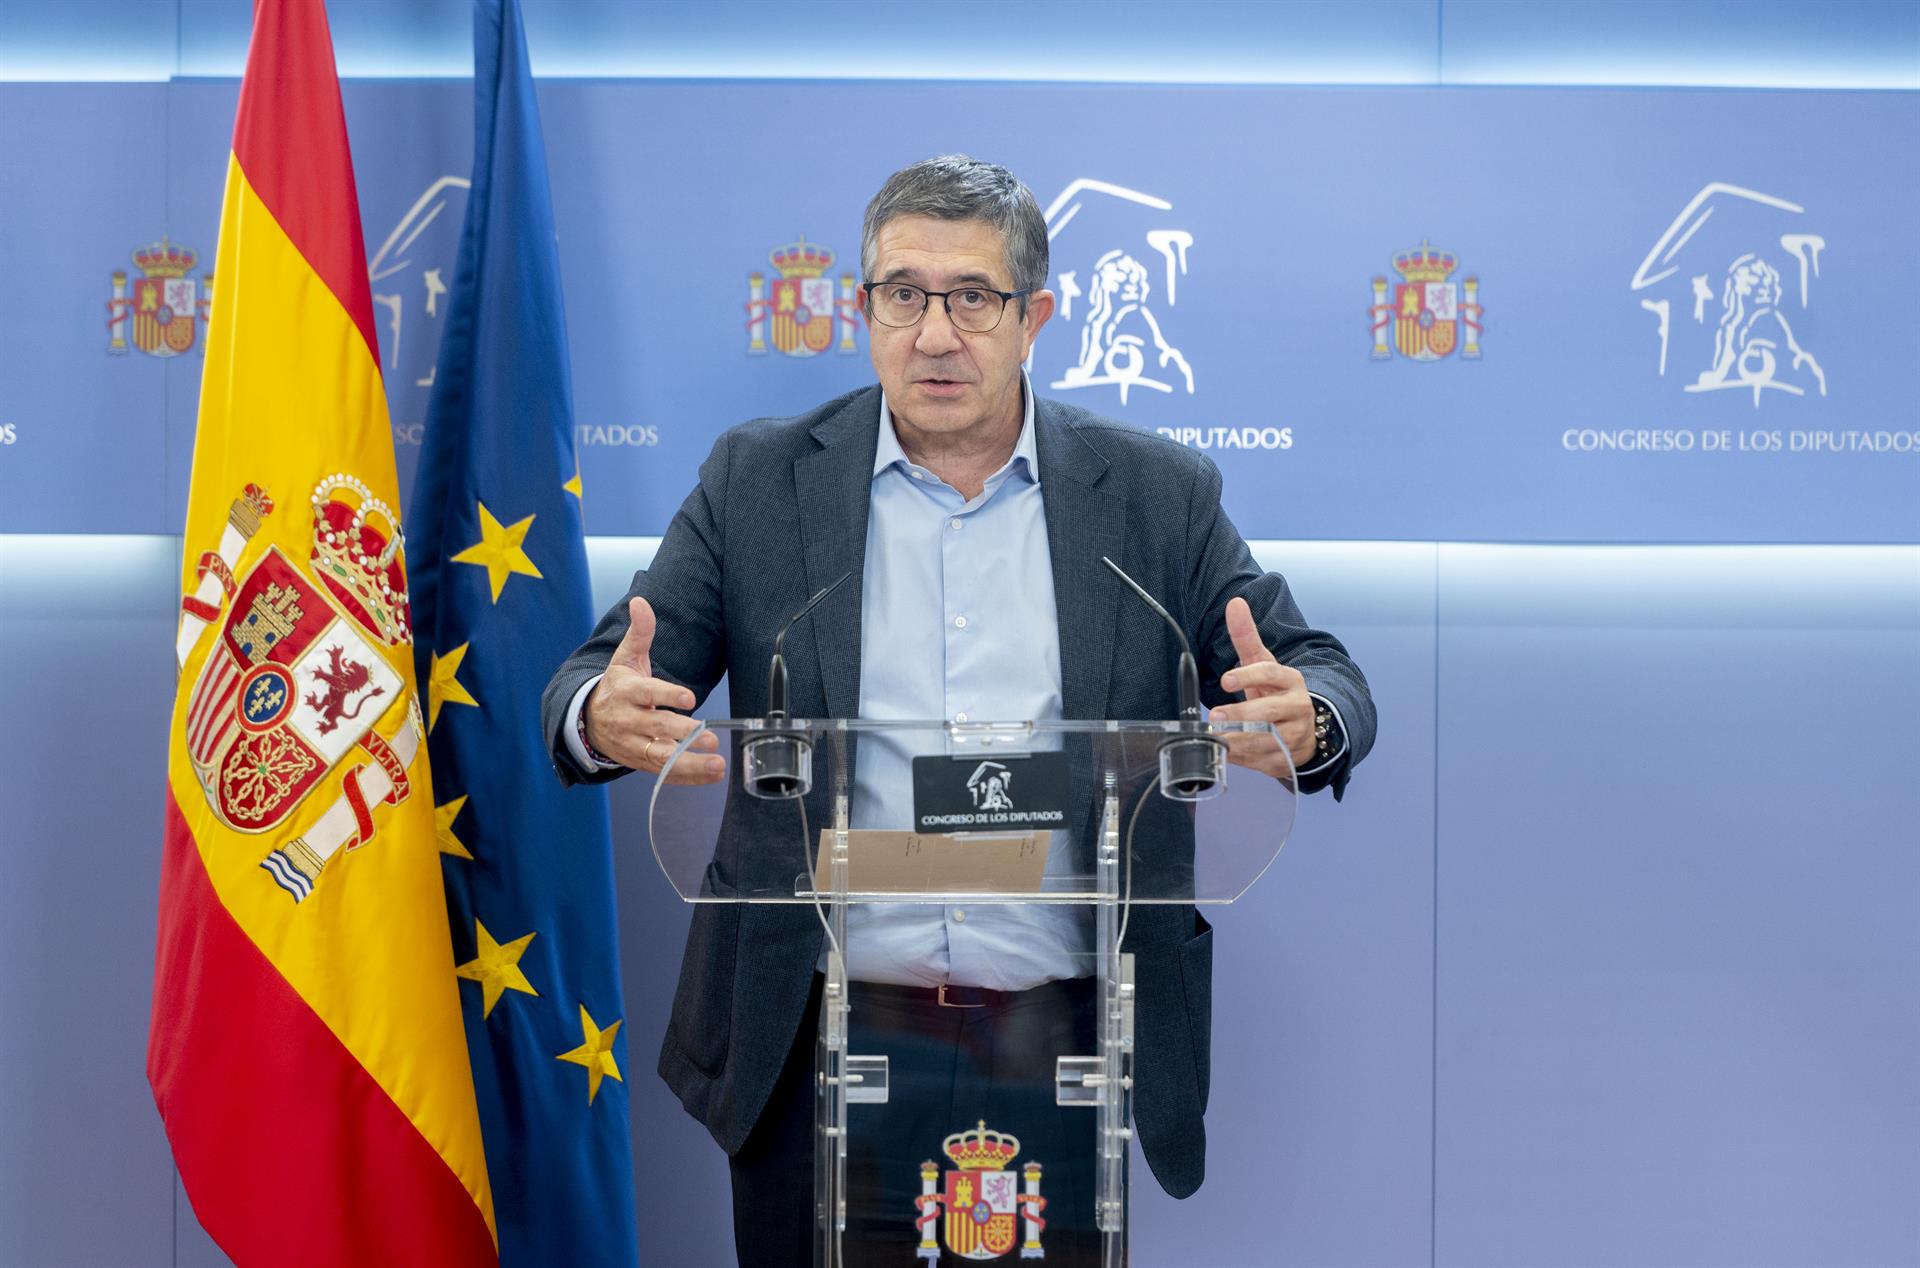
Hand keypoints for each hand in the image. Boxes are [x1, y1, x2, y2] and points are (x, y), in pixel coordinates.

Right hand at [583, 597, 724, 783]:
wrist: (588, 721)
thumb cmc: (617, 686)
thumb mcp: (625, 658)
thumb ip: (640, 632)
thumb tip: (641, 602)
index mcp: (626, 691)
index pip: (647, 693)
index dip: (667, 696)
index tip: (689, 698)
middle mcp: (627, 720)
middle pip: (656, 727)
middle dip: (683, 733)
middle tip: (709, 736)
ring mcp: (633, 744)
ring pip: (661, 756)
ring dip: (690, 762)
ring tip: (716, 764)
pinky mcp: (640, 762)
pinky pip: (665, 772)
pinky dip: (688, 776)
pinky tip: (712, 774)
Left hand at [1209, 596, 1316, 776]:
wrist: (1303, 729)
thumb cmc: (1274, 692)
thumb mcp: (1262, 664)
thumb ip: (1246, 637)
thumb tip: (1235, 603)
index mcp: (1290, 680)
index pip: (1271, 674)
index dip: (1248, 676)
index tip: (1224, 680)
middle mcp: (1298, 707)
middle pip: (1270, 711)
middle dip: (1241, 715)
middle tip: (1215, 716)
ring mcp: (1297, 734)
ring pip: (1268, 740)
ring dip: (1240, 741)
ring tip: (1217, 738)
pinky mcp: (1289, 758)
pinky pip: (1264, 761)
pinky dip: (1243, 759)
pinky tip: (1227, 753)